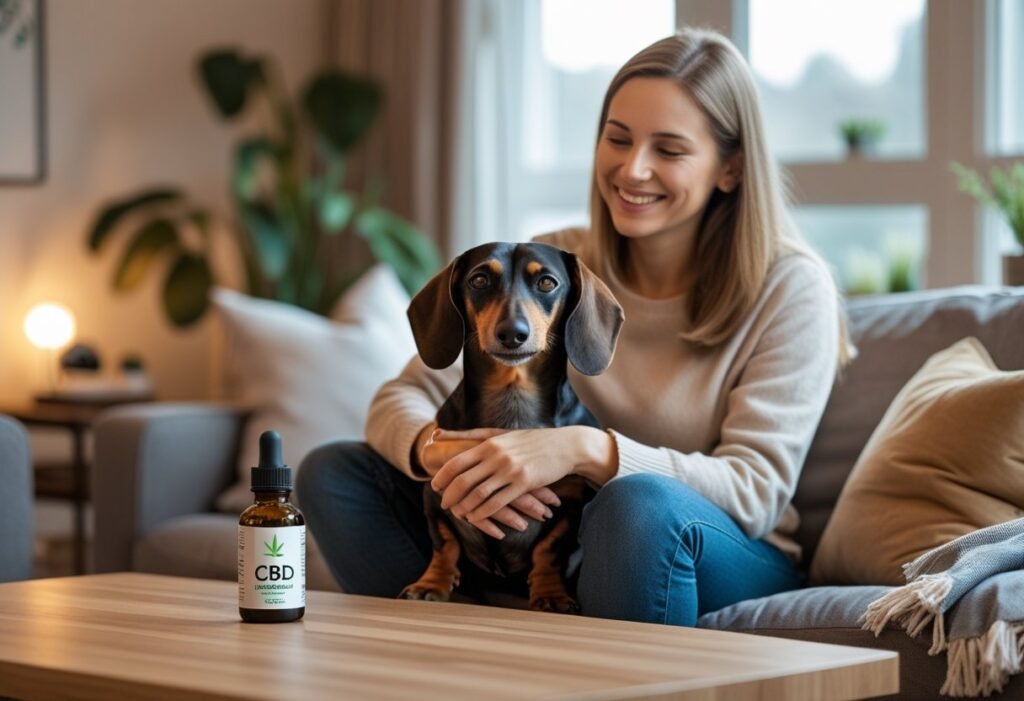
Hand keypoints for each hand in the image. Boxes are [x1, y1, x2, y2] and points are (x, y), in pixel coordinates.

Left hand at [431, 426, 596, 526]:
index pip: (457, 462)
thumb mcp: (502, 434)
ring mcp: (510, 470)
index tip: (435, 486)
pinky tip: (475, 517)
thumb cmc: (531, 440)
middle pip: (463, 480)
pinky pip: (497, 502)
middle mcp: (496, 456)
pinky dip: (482, 512)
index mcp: (489, 444)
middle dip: (450, 495)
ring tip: (458, 513)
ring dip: (465, 507)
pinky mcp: (524, 484)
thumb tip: (437, 432)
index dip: (442, 477)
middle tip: (444, 504)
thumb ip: (472, 435)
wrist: (565, 446)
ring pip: (478, 494)